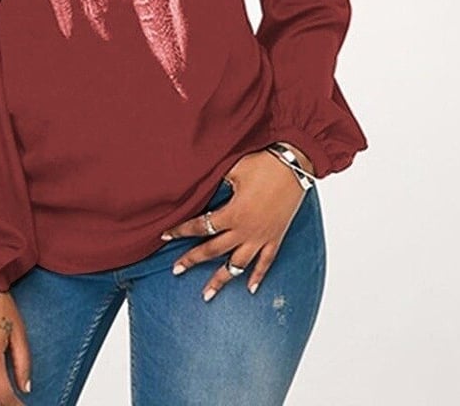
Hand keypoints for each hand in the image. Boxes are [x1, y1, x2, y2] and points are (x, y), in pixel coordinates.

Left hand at [159, 149, 305, 300]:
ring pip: (237, 265)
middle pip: (213, 250)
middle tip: (176, 270)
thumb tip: (203, 189)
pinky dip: (258, 276)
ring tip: (207, 294)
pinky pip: (266, 262)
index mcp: (232, 214)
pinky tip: (250, 289)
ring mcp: (261, 237)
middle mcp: (245, 230)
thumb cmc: (263, 164)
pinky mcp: (275, 237)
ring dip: (221, 280)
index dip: (180, 231)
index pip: (200, 227)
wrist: (294, 166)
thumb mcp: (233, 171)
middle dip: (192, 260)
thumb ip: (217, 185)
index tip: (165, 236)